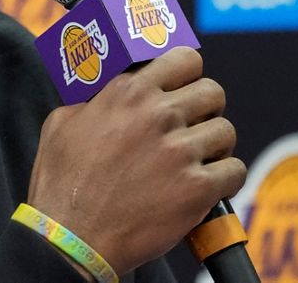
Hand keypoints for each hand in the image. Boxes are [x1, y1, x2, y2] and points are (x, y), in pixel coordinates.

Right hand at [26, 47, 245, 274]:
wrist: (72, 238)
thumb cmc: (62, 184)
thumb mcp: (62, 123)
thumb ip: (92, 102)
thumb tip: (104, 96)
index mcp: (128, 92)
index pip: (184, 59)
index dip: (188, 74)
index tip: (184, 87)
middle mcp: (158, 115)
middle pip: (213, 92)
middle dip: (206, 108)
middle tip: (193, 125)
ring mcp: (180, 151)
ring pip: (226, 131)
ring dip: (215, 146)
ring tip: (198, 159)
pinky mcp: (197, 189)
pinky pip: (236, 171)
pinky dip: (226, 179)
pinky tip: (208, 186)